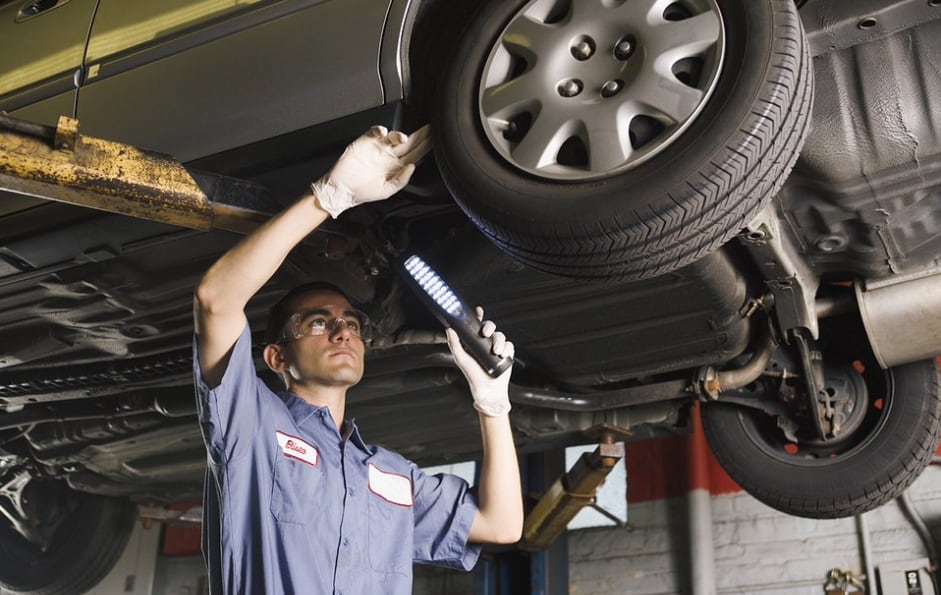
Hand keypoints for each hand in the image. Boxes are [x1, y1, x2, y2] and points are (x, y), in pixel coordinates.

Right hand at [311, 124, 431, 217]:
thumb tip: (412, 167)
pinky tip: (383, 133)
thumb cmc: (361, 192)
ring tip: (402, 138)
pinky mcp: (365, 142)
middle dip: (420, 135)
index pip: (415, 155)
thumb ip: (401, 180)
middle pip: (408, 143)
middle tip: (430, 128)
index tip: (434, 140)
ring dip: (399, 135)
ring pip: (393, 136)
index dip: (425, 147)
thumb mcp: (386, 191)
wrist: (340, 189)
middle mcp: (389, 156)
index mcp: (396, 167)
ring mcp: (378, 148)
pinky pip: (375, 132)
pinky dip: (380, 130)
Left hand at [446, 307, 513, 416]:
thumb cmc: (473, 376)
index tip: (478, 311)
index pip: (476, 326)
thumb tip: (449, 330)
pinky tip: (502, 355)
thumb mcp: (461, 359)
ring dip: (498, 341)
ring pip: (500, 335)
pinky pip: (509, 345)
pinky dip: (506, 349)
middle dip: (489, 327)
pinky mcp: (506, 353)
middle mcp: (485, 344)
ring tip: (495, 352)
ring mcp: (496, 348)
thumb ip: (454, 344)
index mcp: (474, 343)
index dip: (478, 317)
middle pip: (490, 327)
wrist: (489, 390)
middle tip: (486, 333)